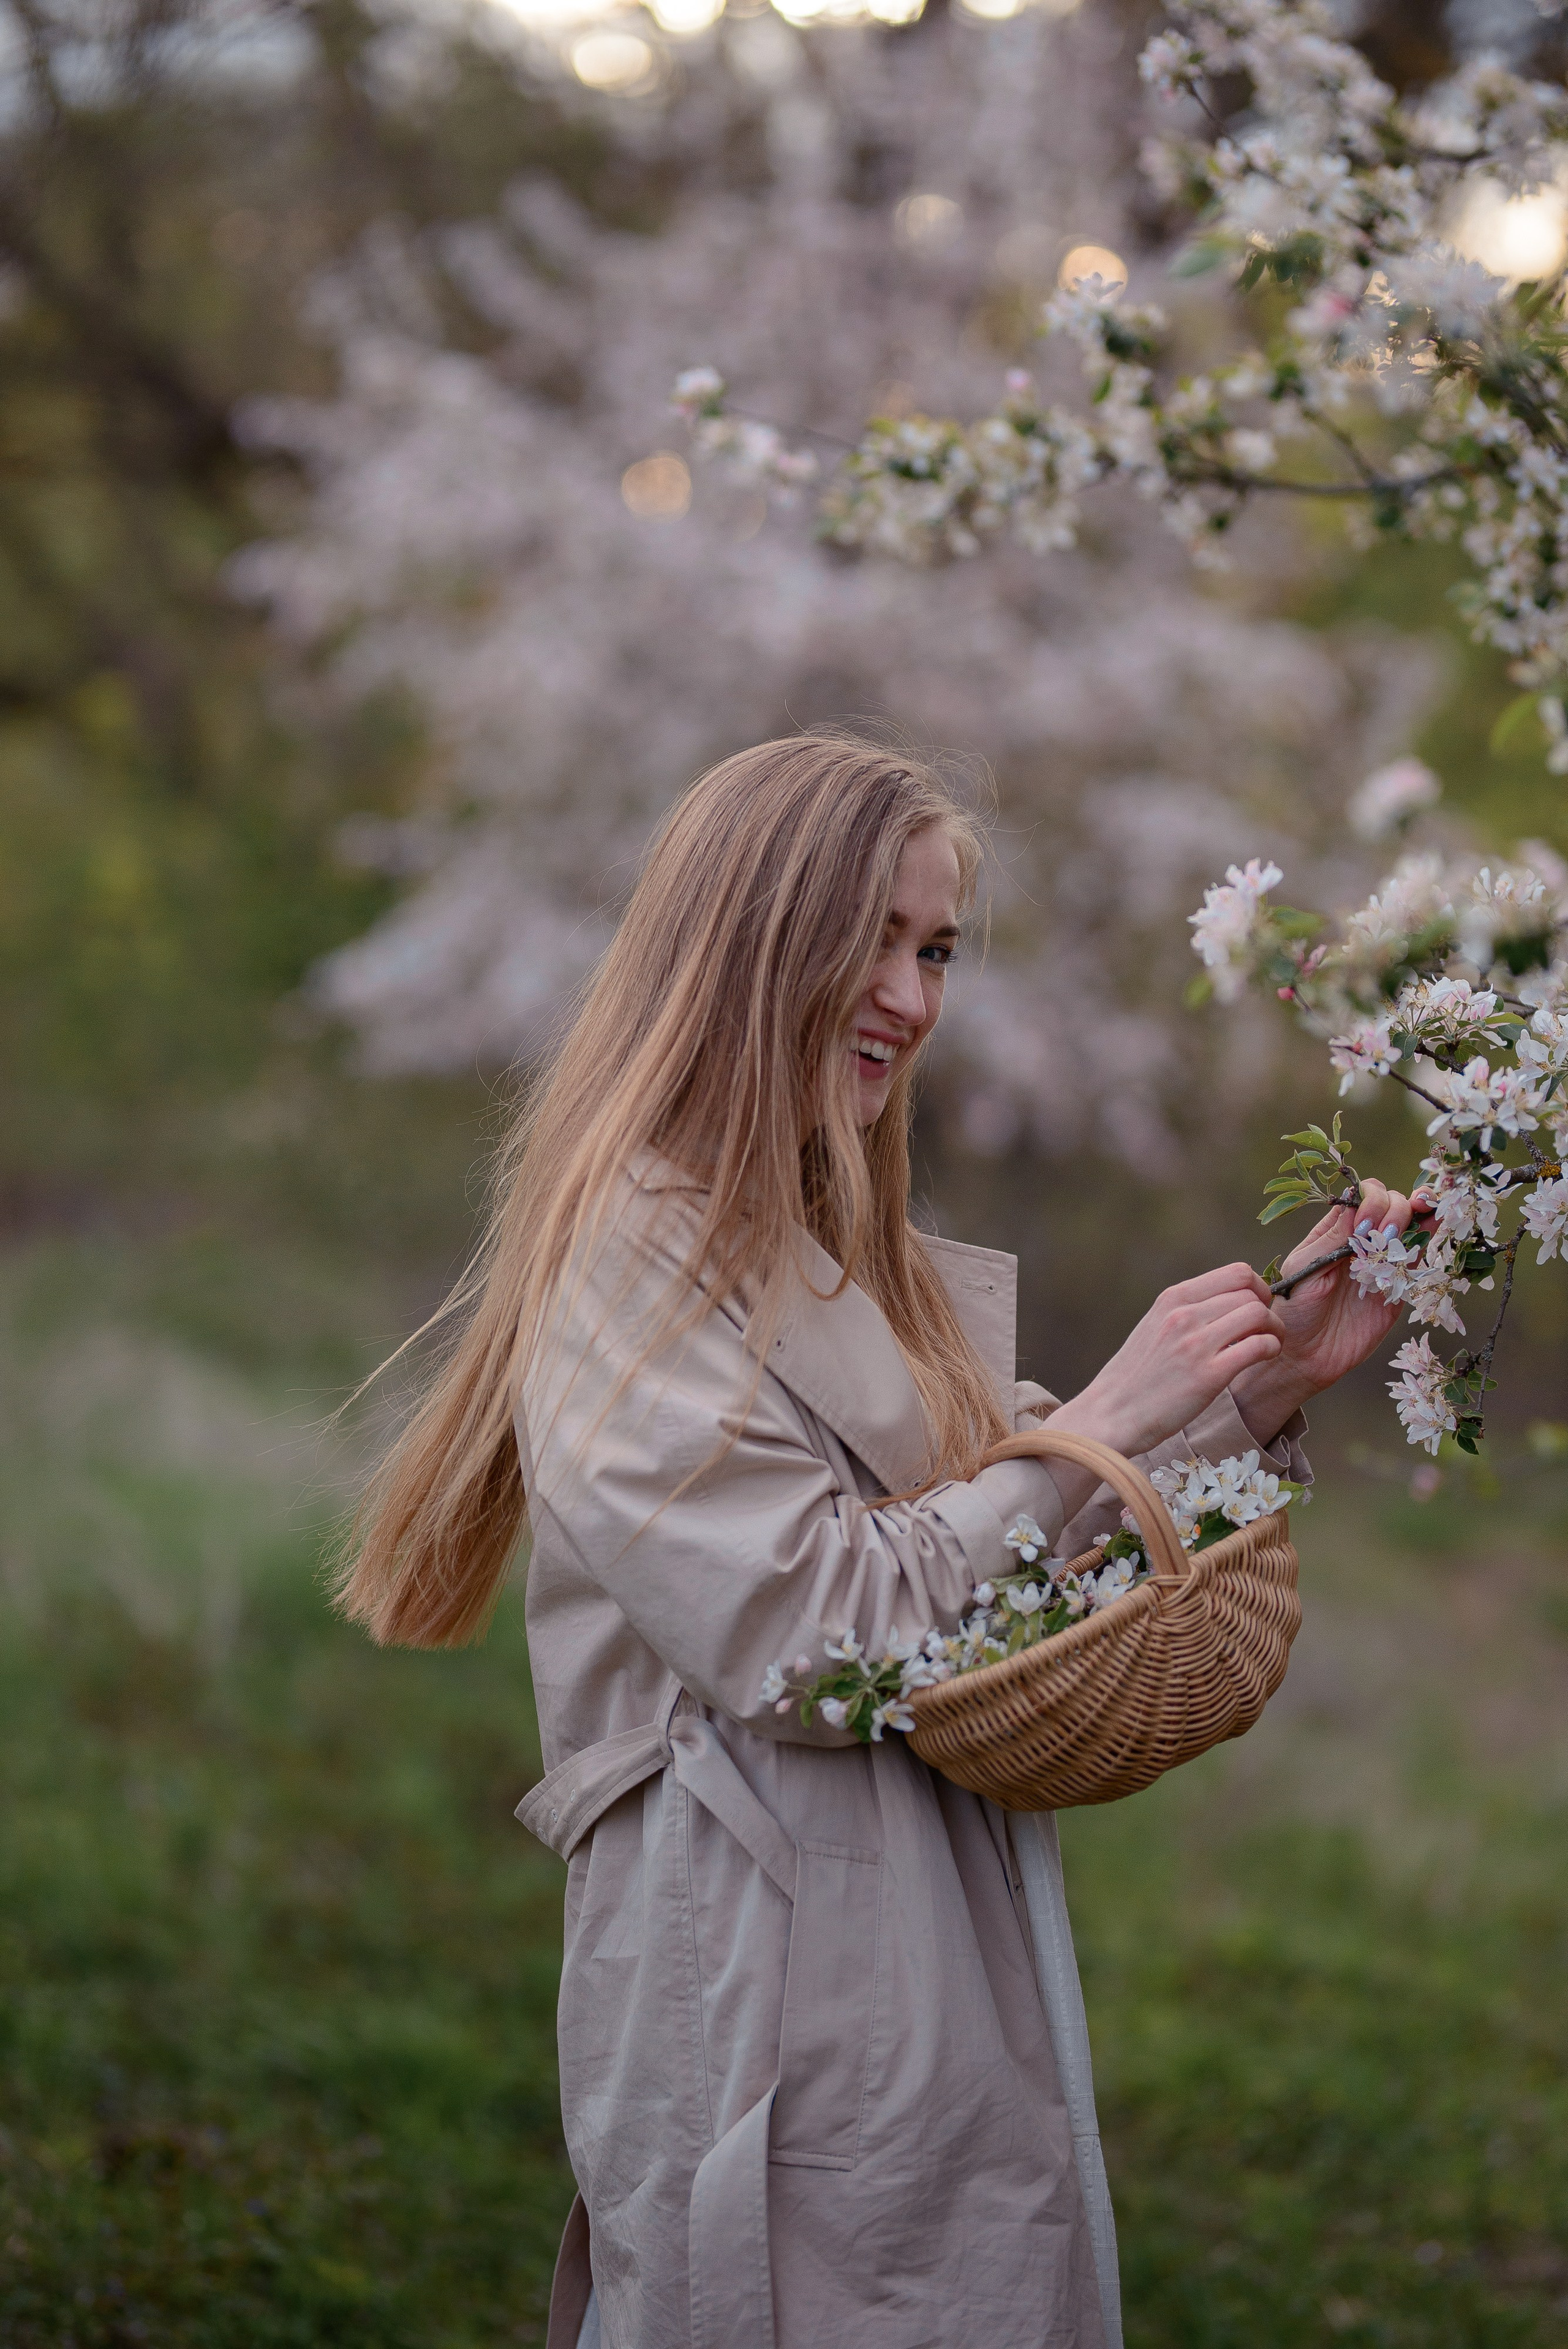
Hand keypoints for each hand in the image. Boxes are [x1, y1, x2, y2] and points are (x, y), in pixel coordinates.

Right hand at [1049, 1261, 1285, 1464]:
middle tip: (1267, 1331)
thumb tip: (1231, 1301)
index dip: (1258, 1288)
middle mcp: (1184, 1314)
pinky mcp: (1208, 1376)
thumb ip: (1187, 1310)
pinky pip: (1258, 1346)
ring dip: (1275, 1329)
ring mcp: (1195, 1344)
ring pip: (1259, 1315)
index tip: (1258, 1307)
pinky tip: (1263, 1359)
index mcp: (1173, 1298)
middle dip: (1269, 1310)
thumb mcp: (1155, 1326)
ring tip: (1269, 1345)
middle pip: (1251, 1293)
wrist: (1110, 1414)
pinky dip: (1271, 1349)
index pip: (1237, 1273)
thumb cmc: (1136, 1376)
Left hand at [1229, 1177, 1425, 1445]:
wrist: (1305, 1355)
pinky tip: (1434, 1228)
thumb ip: (1333, 1236)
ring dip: (1419, 1215)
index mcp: (1336, 1231)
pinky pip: (1418, 1260)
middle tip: (1384, 1235)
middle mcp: (1362, 1241)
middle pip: (1392, 1205)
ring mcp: (1382, 1263)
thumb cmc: (1294, 1310)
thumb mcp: (1306, 1268)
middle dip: (1395, 1210)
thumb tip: (1356, 1198)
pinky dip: (1429, 1240)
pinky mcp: (1398, 1288)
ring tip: (1421, 1216)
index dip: (1372, 1199)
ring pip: (1410, 1226)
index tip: (1366, 1223)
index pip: (1363, 1197)